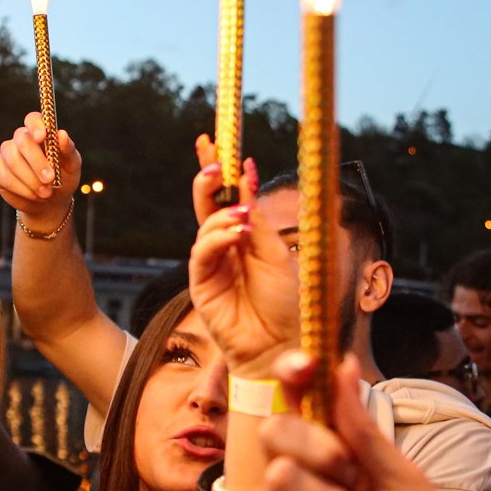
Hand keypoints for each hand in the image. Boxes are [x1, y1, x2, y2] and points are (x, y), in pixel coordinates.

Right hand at [0, 112, 80, 233]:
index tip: (42, 137)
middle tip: (50, 179)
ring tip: (46, 193)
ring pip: (12, 160)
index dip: (36, 126)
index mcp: (40, 132)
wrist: (52, 201)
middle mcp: (21, 139)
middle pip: (23, 141)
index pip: (33, 119)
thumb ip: (68, 150)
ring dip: (30, 179)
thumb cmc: (63, 178)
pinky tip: (33, 195)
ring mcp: (7, 153)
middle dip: (37, 161)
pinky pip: (4, 176)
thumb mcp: (72, 166)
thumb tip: (62, 135)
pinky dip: (21, 189)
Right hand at [187, 153, 296, 377]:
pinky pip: (203, 255)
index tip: (224, 145)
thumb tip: (248, 181)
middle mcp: (226, 247)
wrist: (284, 346)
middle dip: (207, 178)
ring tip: (242, 215)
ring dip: (221, 215)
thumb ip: (259, 221)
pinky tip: (236, 233)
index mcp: (246, 237)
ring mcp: (212, 266)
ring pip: (204, 227)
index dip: (224, 172)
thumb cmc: (287, 304)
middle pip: (207, 205)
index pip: (230, 197)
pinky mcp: (202, 286)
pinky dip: (218, 239)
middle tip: (213, 159)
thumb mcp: (278, 253)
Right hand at [255, 355, 478, 490]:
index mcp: (339, 453)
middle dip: (318, 448)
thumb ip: (362, 430)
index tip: (304, 365)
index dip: (293, 376)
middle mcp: (308, 479)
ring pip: (277, 475)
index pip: (299, 402)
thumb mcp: (402, 480)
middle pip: (275, 429)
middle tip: (354, 479)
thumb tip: (343, 365)